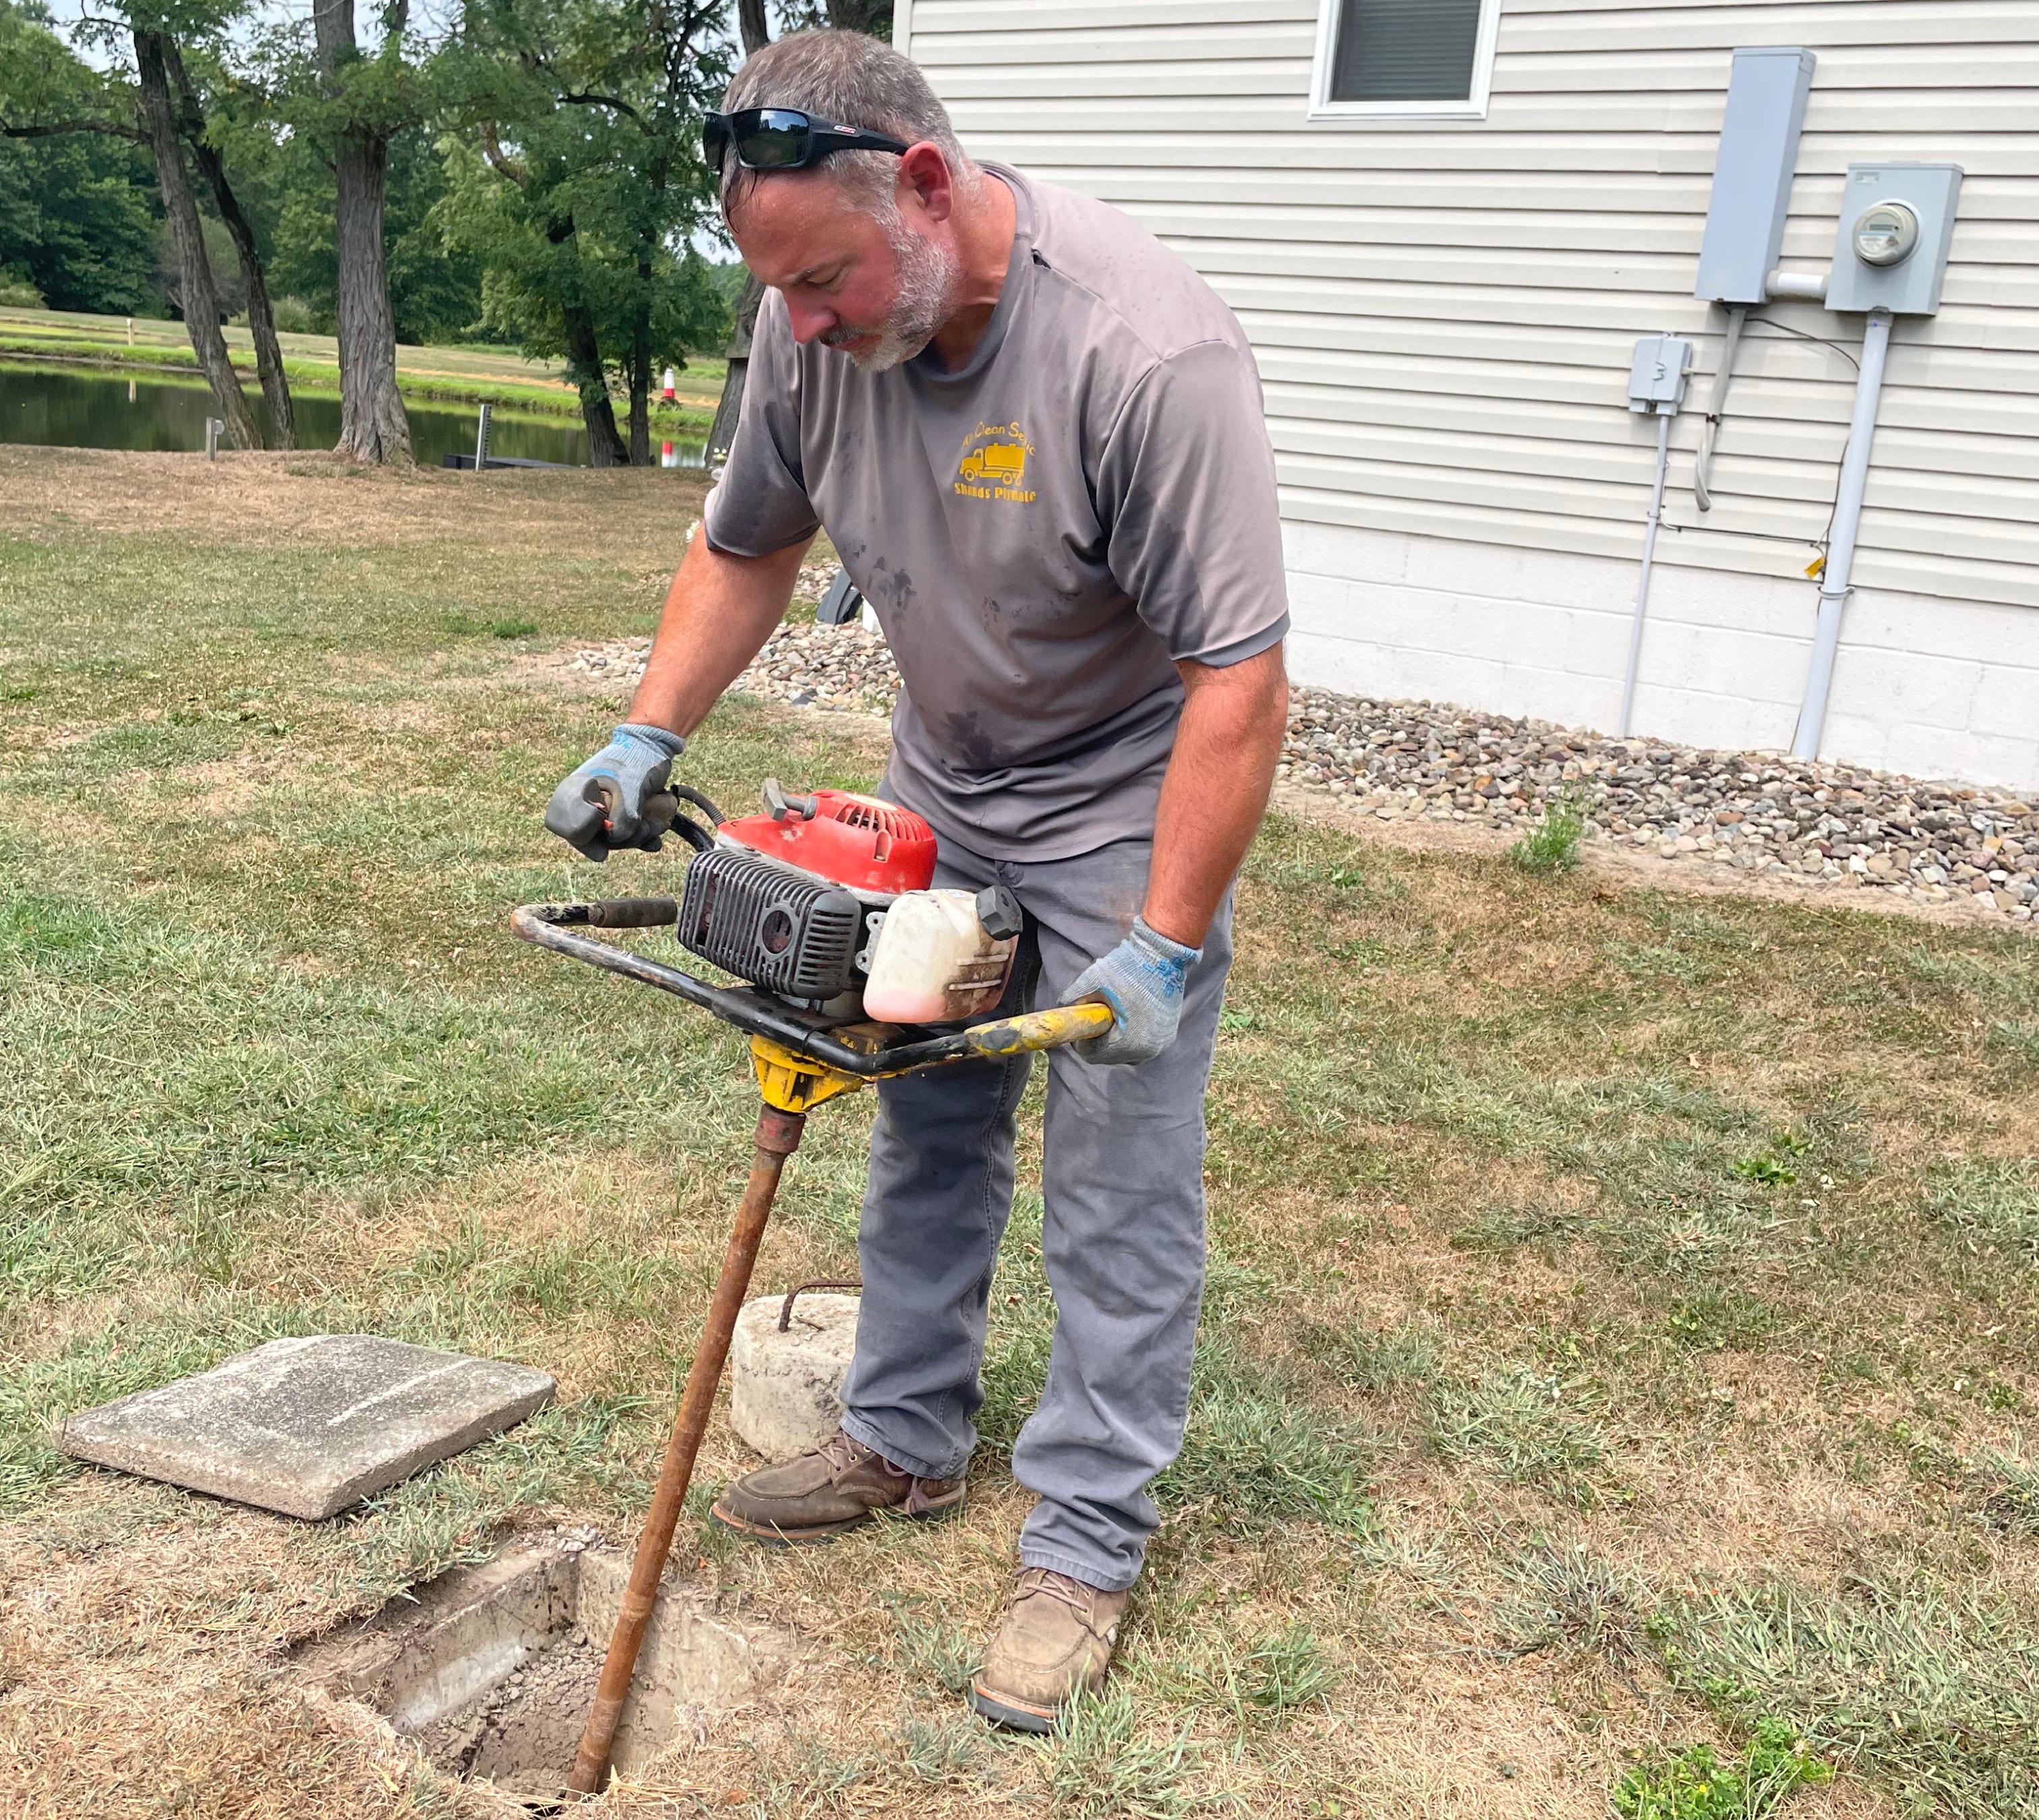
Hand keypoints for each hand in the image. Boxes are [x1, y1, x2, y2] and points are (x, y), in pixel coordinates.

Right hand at [544, 723, 685, 860]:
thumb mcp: (630, 789)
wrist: (654, 747)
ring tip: (657, 826)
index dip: (589, 836)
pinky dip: (641, 840)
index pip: (572, 831)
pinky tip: (655, 841)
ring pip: (613, 841)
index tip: (607, 825)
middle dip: (624, 840)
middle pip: (596, 840)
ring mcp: (602, 812)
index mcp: (575, 793)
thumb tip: (615, 840)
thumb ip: (622, 819)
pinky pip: (625, 837)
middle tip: (646, 828)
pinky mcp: (618, 816)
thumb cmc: (636, 760)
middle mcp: (584, 805)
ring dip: (637, 838)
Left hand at [1065, 916, 1201, 1066]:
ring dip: (1115, 1039)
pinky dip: (1131, 1034)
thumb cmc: (1126, 968)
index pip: (1092, 1055)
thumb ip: (1070, 1000)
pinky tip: (1128, 1015)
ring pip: (1126, 1052)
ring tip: (1113, 1014)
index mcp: (1128, 1044)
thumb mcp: (1089, 982)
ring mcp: (1161, 1044)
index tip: (1081, 1024)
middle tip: (1096, 1017)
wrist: (1162, 955)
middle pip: (1110, 1056)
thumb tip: (1062, 1011)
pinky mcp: (1168, 1035)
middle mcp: (1147, 1051)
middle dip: (1099, 1040)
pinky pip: (1142, 1044)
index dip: (1081, 1040)